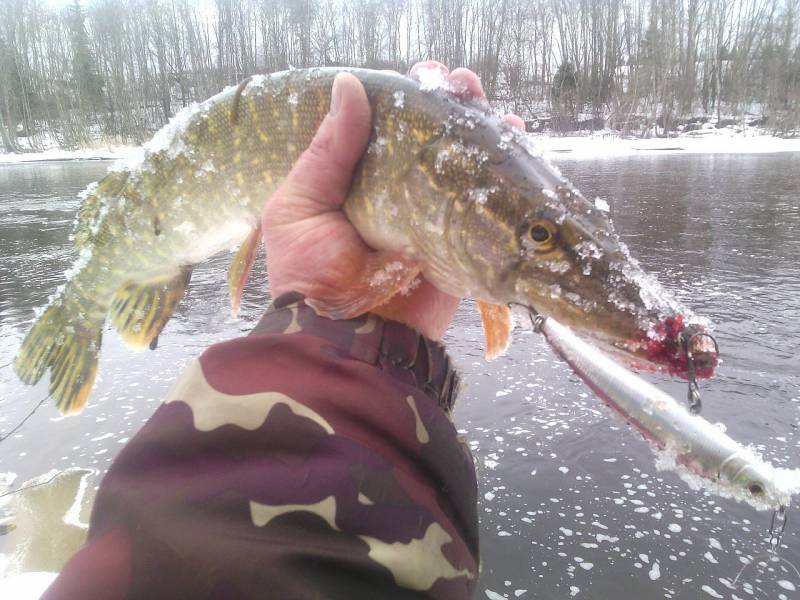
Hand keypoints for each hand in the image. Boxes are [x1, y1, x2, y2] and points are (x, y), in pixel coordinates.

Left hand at [262, 62, 523, 339]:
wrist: (347, 341)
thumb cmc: (310, 275)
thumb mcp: (299, 207)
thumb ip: (328, 152)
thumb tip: (351, 84)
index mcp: (354, 182)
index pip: (385, 129)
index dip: (407, 100)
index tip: (424, 76)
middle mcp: (394, 195)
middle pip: (430, 142)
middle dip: (452, 109)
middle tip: (464, 87)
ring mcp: (429, 220)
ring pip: (461, 168)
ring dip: (482, 135)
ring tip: (494, 112)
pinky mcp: (456, 246)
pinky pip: (483, 208)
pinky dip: (502, 181)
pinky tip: (517, 150)